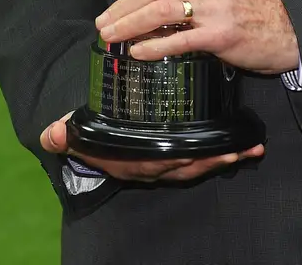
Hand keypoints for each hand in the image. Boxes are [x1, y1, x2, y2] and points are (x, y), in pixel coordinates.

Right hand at [40, 112, 263, 182]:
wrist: (99, 145)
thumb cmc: (96, 137)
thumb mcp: (80, 136)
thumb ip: (68, 135)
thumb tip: (52, 134)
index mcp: (136, 162)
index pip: (158, 165)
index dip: (176, 161)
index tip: (193, 154)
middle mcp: (157, 167)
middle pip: (188, 166)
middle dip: (212, 160)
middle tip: (236, 151)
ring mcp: (171, 164)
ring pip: (202, 164)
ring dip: (226, 158)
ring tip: (249, 150)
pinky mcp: (183, 154)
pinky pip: (207, 157)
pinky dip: (229, 154)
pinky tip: (249, 149)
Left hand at [95, 0, 299, 73]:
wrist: (289, 30)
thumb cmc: (253, 9)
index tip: (120, 1)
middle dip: (124, 6)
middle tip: (103, 22)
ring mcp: (216, 7)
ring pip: (162, 10)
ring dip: (131, 24)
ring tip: (111, 36)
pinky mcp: (221, 34)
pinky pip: (180, 39)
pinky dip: (155, 46)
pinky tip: (139, 51)